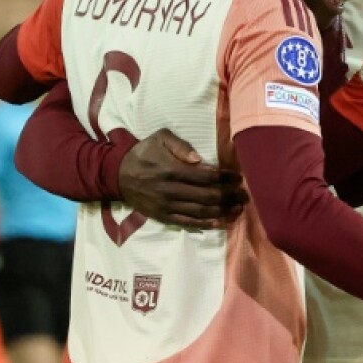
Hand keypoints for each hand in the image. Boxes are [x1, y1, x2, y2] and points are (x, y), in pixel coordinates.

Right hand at [119, 130, 247, 226]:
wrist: (117, 175)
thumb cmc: (144, 153)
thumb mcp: (160, 138)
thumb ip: (180, 144)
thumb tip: (198, 159)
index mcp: (172, 170)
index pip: (207, 177)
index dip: (226, 179)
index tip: (239, 178)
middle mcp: (171, 190)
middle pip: (208, 196)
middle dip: (230, 196)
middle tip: (245, 195)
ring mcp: (167, 206)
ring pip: (201, 212)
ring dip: (223, 211)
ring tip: (239, 208)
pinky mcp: (163, 217)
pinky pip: (188, 223)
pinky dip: (206, 224)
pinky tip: (221, 222)